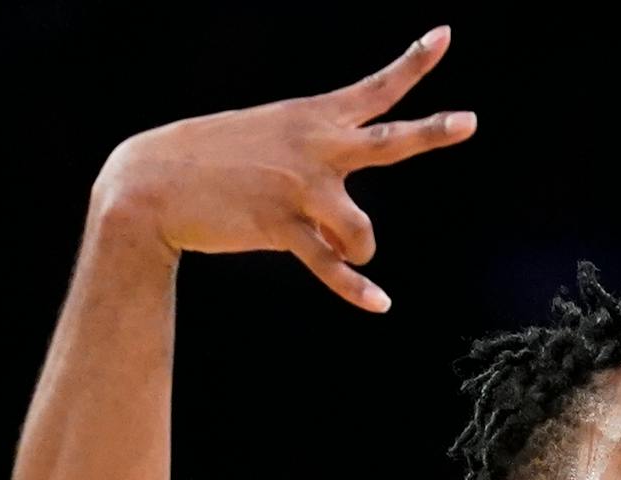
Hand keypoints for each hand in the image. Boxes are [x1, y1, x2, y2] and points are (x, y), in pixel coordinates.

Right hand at [90, 24, 474, 310]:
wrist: (149, 183)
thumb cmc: (209, 163)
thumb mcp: (268, 148)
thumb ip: (316, 184)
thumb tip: (342, 246)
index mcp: (312, 117)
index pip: (375, 88)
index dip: (414, 63)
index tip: (445, 36)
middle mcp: (315, 147)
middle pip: (390, 140)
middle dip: (433, 132)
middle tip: (470, 122)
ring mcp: (301, 187)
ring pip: (362, 230)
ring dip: (359, 250)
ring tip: (349, 256)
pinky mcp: (282, 227)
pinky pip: (331, 266)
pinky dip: (356, 287)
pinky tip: (379, 302)